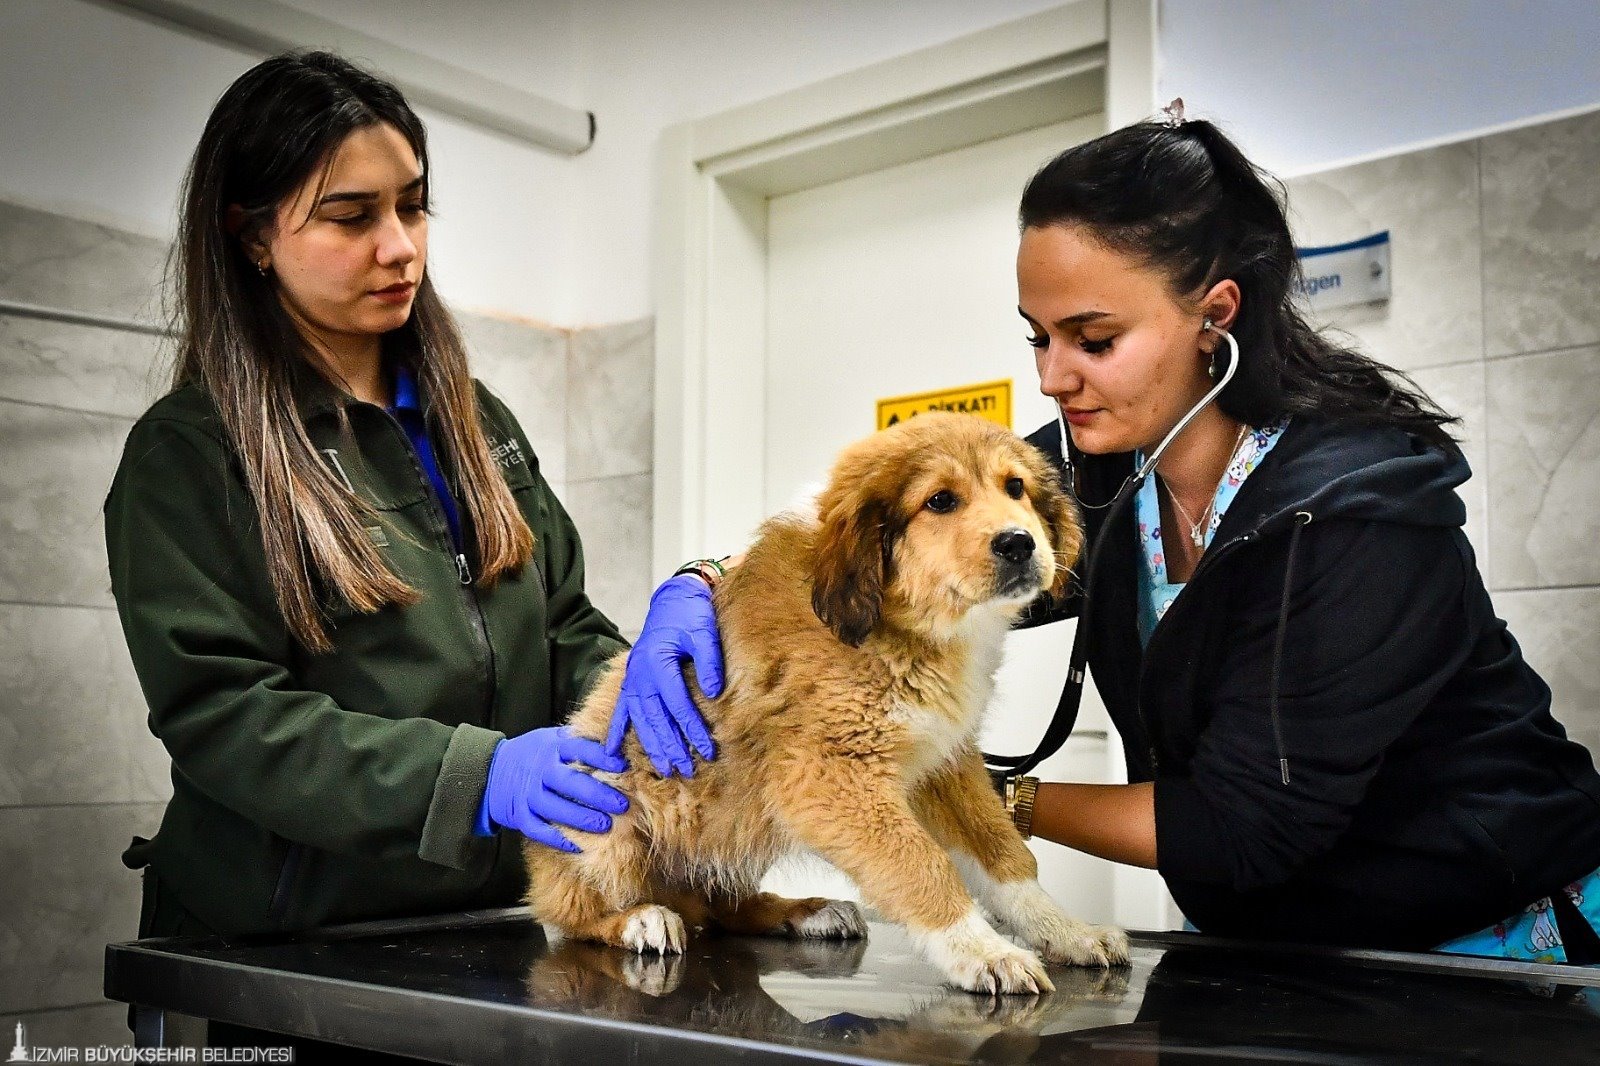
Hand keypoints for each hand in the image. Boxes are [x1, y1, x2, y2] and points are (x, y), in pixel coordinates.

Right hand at [477, 727, 628, 852]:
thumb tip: (615, 740)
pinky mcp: (520, 816)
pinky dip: (558, 839)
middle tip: (622, 804)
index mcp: (551, 748)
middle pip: (569, 782)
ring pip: (555, 808)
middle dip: (597, 794)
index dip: (601, 757)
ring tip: (606, 825)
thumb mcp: (552, 738)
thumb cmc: (534, 754)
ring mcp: (528, 795)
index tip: (622, 765)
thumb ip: (578, 740)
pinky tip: (579, 846)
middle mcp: (540, 771)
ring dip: (582, 818)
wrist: (493, 771)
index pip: (579, 749)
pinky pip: (539, 830)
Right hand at [606, 574, 722, 776]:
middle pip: (656, 718)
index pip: (678, 704)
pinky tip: (612, 753)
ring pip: (639, 720)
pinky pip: (622, 710)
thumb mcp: (705, 632)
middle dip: (671, 747)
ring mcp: (633, 678)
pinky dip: (616, 732)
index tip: (709, 751)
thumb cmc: (691, 615)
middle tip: (686, 771)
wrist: (674, 599)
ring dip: (650, 746)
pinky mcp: (632, 680)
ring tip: (664, 769)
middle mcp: (640, 673)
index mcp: (658, 661)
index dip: (693, 730)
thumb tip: (713, 692)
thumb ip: (709, 662)